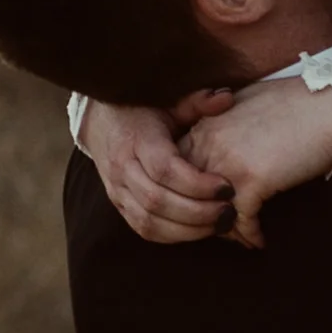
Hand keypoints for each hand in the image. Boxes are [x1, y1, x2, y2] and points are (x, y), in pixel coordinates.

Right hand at [82, 93, 237, 243]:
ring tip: (220, 224)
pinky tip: (199, 230)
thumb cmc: (144, 109)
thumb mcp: (168, 100)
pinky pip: (143, 229)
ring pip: (148, 221)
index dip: (196, 183)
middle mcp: (122, 168)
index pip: (164, 169)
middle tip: (230, 211)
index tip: (227, 187)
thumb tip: (227, 97)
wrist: (101, 121)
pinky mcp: (119, 205)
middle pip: (157, 200)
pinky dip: (173, 235)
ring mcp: (117, 190)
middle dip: (197, 212)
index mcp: (137, 139)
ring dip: (188, 229)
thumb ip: (197, 102)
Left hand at [182, 79, 331, 247]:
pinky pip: (241, 220)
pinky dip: (250, 235)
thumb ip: (222, 123)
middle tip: (221, 230)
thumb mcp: (246, 103)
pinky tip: (260, 240)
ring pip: (212, 211)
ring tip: (241, 238)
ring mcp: (228, 162)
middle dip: (204, 216)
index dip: (191, 193)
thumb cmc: (297, 101)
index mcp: (205, 126)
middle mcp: (209, 144)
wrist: (330, 104)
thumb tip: (220, 146)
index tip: (207, 206)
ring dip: (226, 230)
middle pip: (189, 195)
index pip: (179, 170)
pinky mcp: (252, 180)